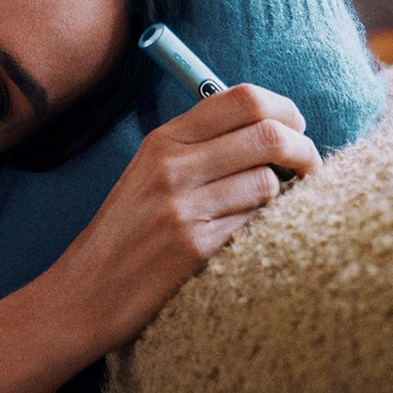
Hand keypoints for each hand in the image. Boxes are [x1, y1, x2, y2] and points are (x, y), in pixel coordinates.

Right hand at [47, 83, 320, 353]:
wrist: (83, 294)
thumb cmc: (127, 234)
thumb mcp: (149, 173)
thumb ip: (200, 146)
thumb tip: (270, 125)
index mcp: (163, 140)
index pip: (243, 98)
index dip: (285, 109)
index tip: (296, 128)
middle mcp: (172, 165)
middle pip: (268, 134)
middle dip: (304, 149)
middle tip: (309, 167)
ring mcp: (182, 206)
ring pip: (268, 182)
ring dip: (282, 197)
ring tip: (268, 210)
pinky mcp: (193, 247)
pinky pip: (253, 224)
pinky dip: (262, 228)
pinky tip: (247, 238)